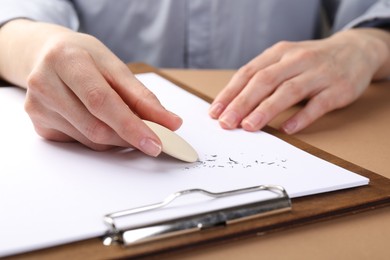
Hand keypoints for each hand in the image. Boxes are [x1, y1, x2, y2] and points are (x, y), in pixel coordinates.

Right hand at [0, 20, 181, 154]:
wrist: (47, 55)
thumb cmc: (85, 57)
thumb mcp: (115, 67)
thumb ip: (143, 97)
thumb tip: (171, 123)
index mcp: (67, 59)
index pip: (101, 101)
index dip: (131, 126)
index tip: (155, 143)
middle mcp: (45, 83)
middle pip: (96, 127)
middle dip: (128, 137)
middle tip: (150, 138)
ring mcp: (38, 106)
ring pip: (90, 140)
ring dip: (115, 139)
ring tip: (121, 122)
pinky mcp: (39, 124)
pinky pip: (79, 143)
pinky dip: (99, 138)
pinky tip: (98, 120)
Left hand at [209, 28, 388, 133]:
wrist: (356, 50)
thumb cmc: (311, 60)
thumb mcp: (285, 59)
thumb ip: (263, 77)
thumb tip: (234, 104)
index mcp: (279, 53)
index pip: (248, 73)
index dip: (230, 93)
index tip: (215, 112)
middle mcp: (297, 60)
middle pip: (264, 81)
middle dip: (242, 103)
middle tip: (226, 122)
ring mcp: (319, 74)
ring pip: (288, 91)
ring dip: (266, 110)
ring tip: (249, 126)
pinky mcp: (338, 89)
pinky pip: (318, 104)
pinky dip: (301, 117)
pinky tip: (287, 129)